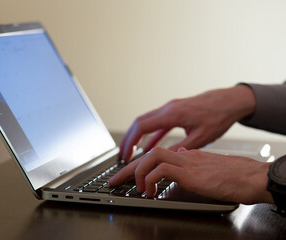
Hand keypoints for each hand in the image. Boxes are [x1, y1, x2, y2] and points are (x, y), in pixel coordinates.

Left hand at [110, 147, 272, 204]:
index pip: (156, 155)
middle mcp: (184, 155)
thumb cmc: (233, 176)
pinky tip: (150, 191)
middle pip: (148, 154)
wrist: (251, 177)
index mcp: (187, 155)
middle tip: (115, 180)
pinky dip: (150, 179)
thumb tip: (177, 165)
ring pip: (152, 157)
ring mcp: (187, 161)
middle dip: (127, 168)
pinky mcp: (190, 171)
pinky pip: (162, 169)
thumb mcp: (207, 169)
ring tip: (136, 188)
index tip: (127, 176)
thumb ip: (191, 165)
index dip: (139, 165)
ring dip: (138, 173)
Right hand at [119, 85, 255, 160]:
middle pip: (139, 122)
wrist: (230, 101)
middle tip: (122, 154)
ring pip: (146, 121)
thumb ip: (181, 148)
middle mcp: (169, 108)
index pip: (142, 126)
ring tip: (131, 151)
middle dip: (128, 139)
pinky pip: (157, 123)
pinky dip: (150, 135)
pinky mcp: (175, 111)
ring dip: (137, 136)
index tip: (125, 153)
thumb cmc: (219, 116)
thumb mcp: (201, 137)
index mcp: (173, 114)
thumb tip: (164, 159)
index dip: (131, 141)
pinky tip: (148, 146)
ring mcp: (171, 108)